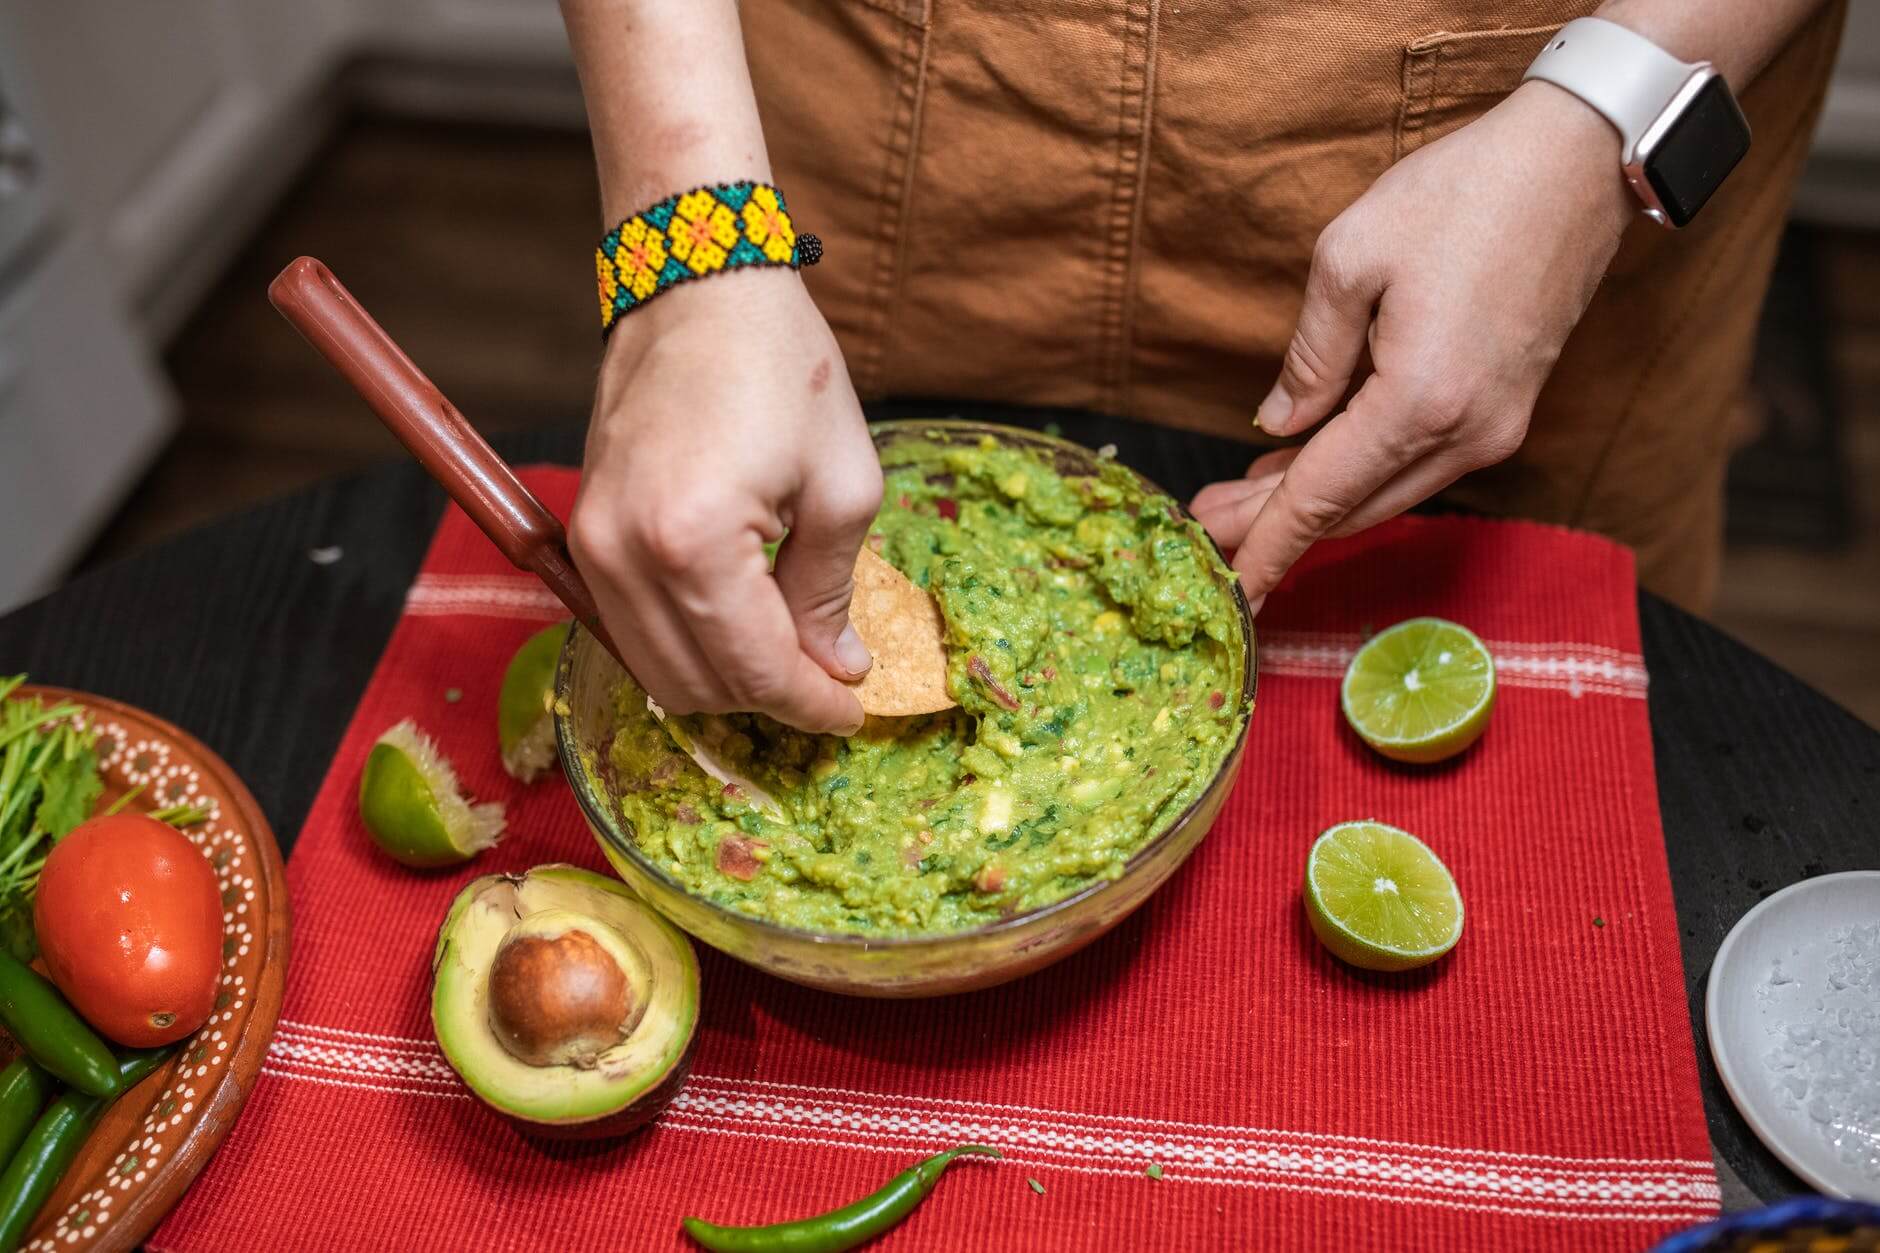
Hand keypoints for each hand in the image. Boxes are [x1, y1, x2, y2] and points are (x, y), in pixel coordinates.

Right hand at [569, 275, 880, 733]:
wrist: (697, 281)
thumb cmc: (782, 365)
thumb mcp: (843, 481)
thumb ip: (830, 589)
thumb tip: (833, 668)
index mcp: (693, 543)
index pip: (752, 670)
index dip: (809, 705)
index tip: (851, 711)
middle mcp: (623, 555)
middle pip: (695, 687)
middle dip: (768, 699)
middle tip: (826, 684)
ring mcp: (592, 543)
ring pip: (654, 669)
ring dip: (722, 680)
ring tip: (785, 658)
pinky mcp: (583, 529)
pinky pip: (628, 625)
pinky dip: (683, 644)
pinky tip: (736, 624)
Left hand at [1191, 81, 1636, 612]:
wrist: (1578, 164)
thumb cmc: (1463, 194)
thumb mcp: (1349, 258)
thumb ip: (1309, 357)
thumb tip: (1279, 425)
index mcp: (1420, 401)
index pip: (1321, 497)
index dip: (1266, 546)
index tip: (1227, 590)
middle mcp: (1466, 434)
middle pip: (1351, 508)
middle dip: (1274, 526)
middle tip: (1207, 529)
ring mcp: (1494, 429)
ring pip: (1385, 493)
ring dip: (1315, 501)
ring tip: (1242, 499)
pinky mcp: (1505, 412)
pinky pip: (1417, 465)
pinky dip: (1360, 473)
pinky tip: (1310, 459)